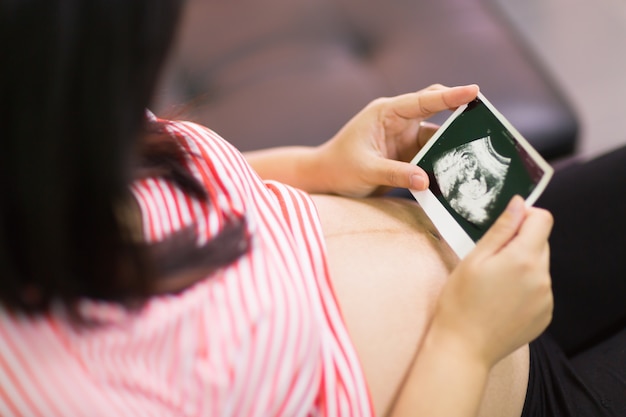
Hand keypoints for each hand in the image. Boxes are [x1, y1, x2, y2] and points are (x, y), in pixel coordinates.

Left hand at [316, 84, 478, 196]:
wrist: (325, 178)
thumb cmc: (338, 167)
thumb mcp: (365, 170)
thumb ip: (395, 173)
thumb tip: (425, 180)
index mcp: (386, 113)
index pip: (423, 100)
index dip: (450, 96)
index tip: (474, 92)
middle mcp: (398, 121)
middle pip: (436, 112)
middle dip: (460, 114)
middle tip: (487, 121)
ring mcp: (404, 137)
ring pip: (436, 137)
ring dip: (451, 145)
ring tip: (475, 155)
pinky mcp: (406, 154)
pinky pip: (430, 155)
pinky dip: (441, 162)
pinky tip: (456, 172)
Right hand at [430, 196, 553, 366]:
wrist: (463, 346)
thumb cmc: (460, 302)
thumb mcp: (474, 259)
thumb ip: (501, 229)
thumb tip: (519, 204)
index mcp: (524, 258)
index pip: (543, 219)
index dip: (524, 216)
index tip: (506, 225)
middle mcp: (542, 277)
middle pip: (541, 242)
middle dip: (519, 243)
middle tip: (491, 260)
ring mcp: (546, 298)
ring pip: (539, 266)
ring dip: (522, 266)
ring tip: (494, 284)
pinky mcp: (545, 315)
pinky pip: (539, 288)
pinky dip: (525, 287)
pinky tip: (502, 299)